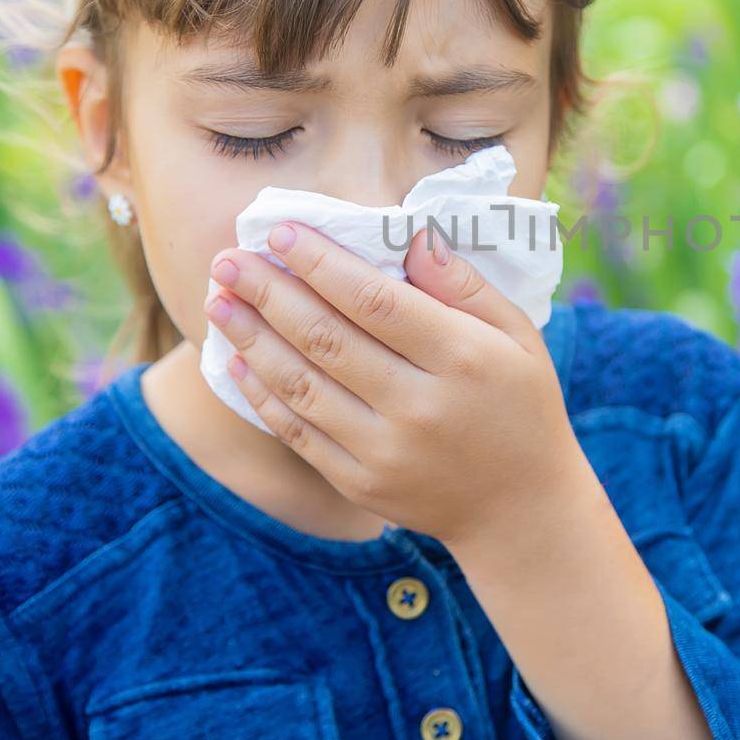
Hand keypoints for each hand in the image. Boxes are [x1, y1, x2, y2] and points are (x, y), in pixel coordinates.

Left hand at [202, 222, 587, 548]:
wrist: (520, 507)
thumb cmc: (520, 404)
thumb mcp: (519, 335)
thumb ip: (465, 285)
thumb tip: (413, 237)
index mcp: (463, 358)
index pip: (375, 300)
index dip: (320, 263)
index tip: (280, 233)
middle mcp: (419, 406)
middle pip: (327, 338)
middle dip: (269, 292)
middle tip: (227, 258)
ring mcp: (385, 451)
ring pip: (302, 384)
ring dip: (252, 338)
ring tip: (219, 301)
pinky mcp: (360, 484)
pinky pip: (298, 433)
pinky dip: (261, 395)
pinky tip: (237, 360)